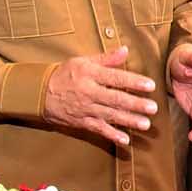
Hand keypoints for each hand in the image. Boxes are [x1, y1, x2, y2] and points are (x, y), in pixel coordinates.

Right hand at [42, 46, 158, 145]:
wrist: (39, 93)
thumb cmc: (64, 74)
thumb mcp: (82, 62)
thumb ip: (106, 58)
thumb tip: (125, 50)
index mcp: (90, 74)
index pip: (115, 78)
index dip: (133, 82)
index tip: (150, 85)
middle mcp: (88, 92)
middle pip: (115, 99)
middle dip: (135, 104)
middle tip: (153, 108)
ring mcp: (85, 108)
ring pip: (110, 115)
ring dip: (129, 120)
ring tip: (145, 124)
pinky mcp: (81, 121)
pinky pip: (98, 129)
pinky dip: (111, 135)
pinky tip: (125, 140)